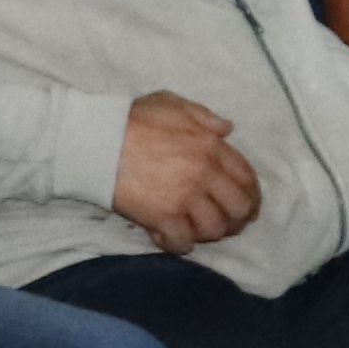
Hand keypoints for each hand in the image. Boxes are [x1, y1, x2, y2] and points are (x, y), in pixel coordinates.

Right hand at [109, 89, 262, 252]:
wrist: (97, 140)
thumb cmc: (132, 119)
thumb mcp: (172, 103)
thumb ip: (203, 116)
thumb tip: (227, 129)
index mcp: (210, 146)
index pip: (246, 176)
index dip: (251, 193)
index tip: (247, 203)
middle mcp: (204, 174)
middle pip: (238, 207)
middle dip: (238, 219)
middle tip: (228, 225)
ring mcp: (184, 198)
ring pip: (214, 229)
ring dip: (208, 234)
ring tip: (197, 232)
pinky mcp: (162, 217)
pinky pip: (182, 242)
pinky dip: (179, 244)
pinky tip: (171, 239)